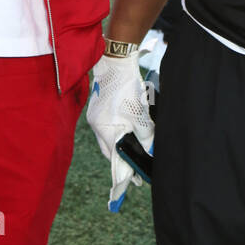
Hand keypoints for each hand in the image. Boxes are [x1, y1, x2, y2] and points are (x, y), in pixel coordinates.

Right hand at [86, 52, 154, 211]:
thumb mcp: (140, 113)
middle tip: (136, 172)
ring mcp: (95, 117)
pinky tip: (125, 134)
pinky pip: (107, 128)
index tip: (135, 182)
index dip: (125, 171)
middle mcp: (96, 126)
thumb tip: (150, 151)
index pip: (114, 158)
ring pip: (108, 140)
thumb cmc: (127, 87)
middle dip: (122, 162)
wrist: (115, 62)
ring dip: (119, 147)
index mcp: (104, 130)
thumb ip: (145, 135)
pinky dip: (116, 135)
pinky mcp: (98, 109)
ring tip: (132, 154)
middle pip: (109, 151)